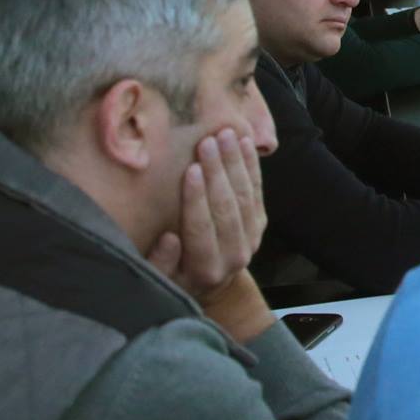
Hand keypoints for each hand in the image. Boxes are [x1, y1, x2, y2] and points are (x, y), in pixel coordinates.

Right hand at [145, 130, 266, 306]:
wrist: (214, 284)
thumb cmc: (176, 277)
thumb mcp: (159, 280)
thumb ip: (160, 264)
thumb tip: (170, 239)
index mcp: (206, 269)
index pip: (201, 228)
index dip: (198, 198)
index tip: (192, 169)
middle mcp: (234, 255)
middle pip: (227, 207)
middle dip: (218, 172)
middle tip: (207, 142)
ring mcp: (251, 237)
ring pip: (244, 195)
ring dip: (235, 163)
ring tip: (224, 134)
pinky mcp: (260, 223)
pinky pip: (256, 190)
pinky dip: (251, 165)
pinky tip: (244, 142)